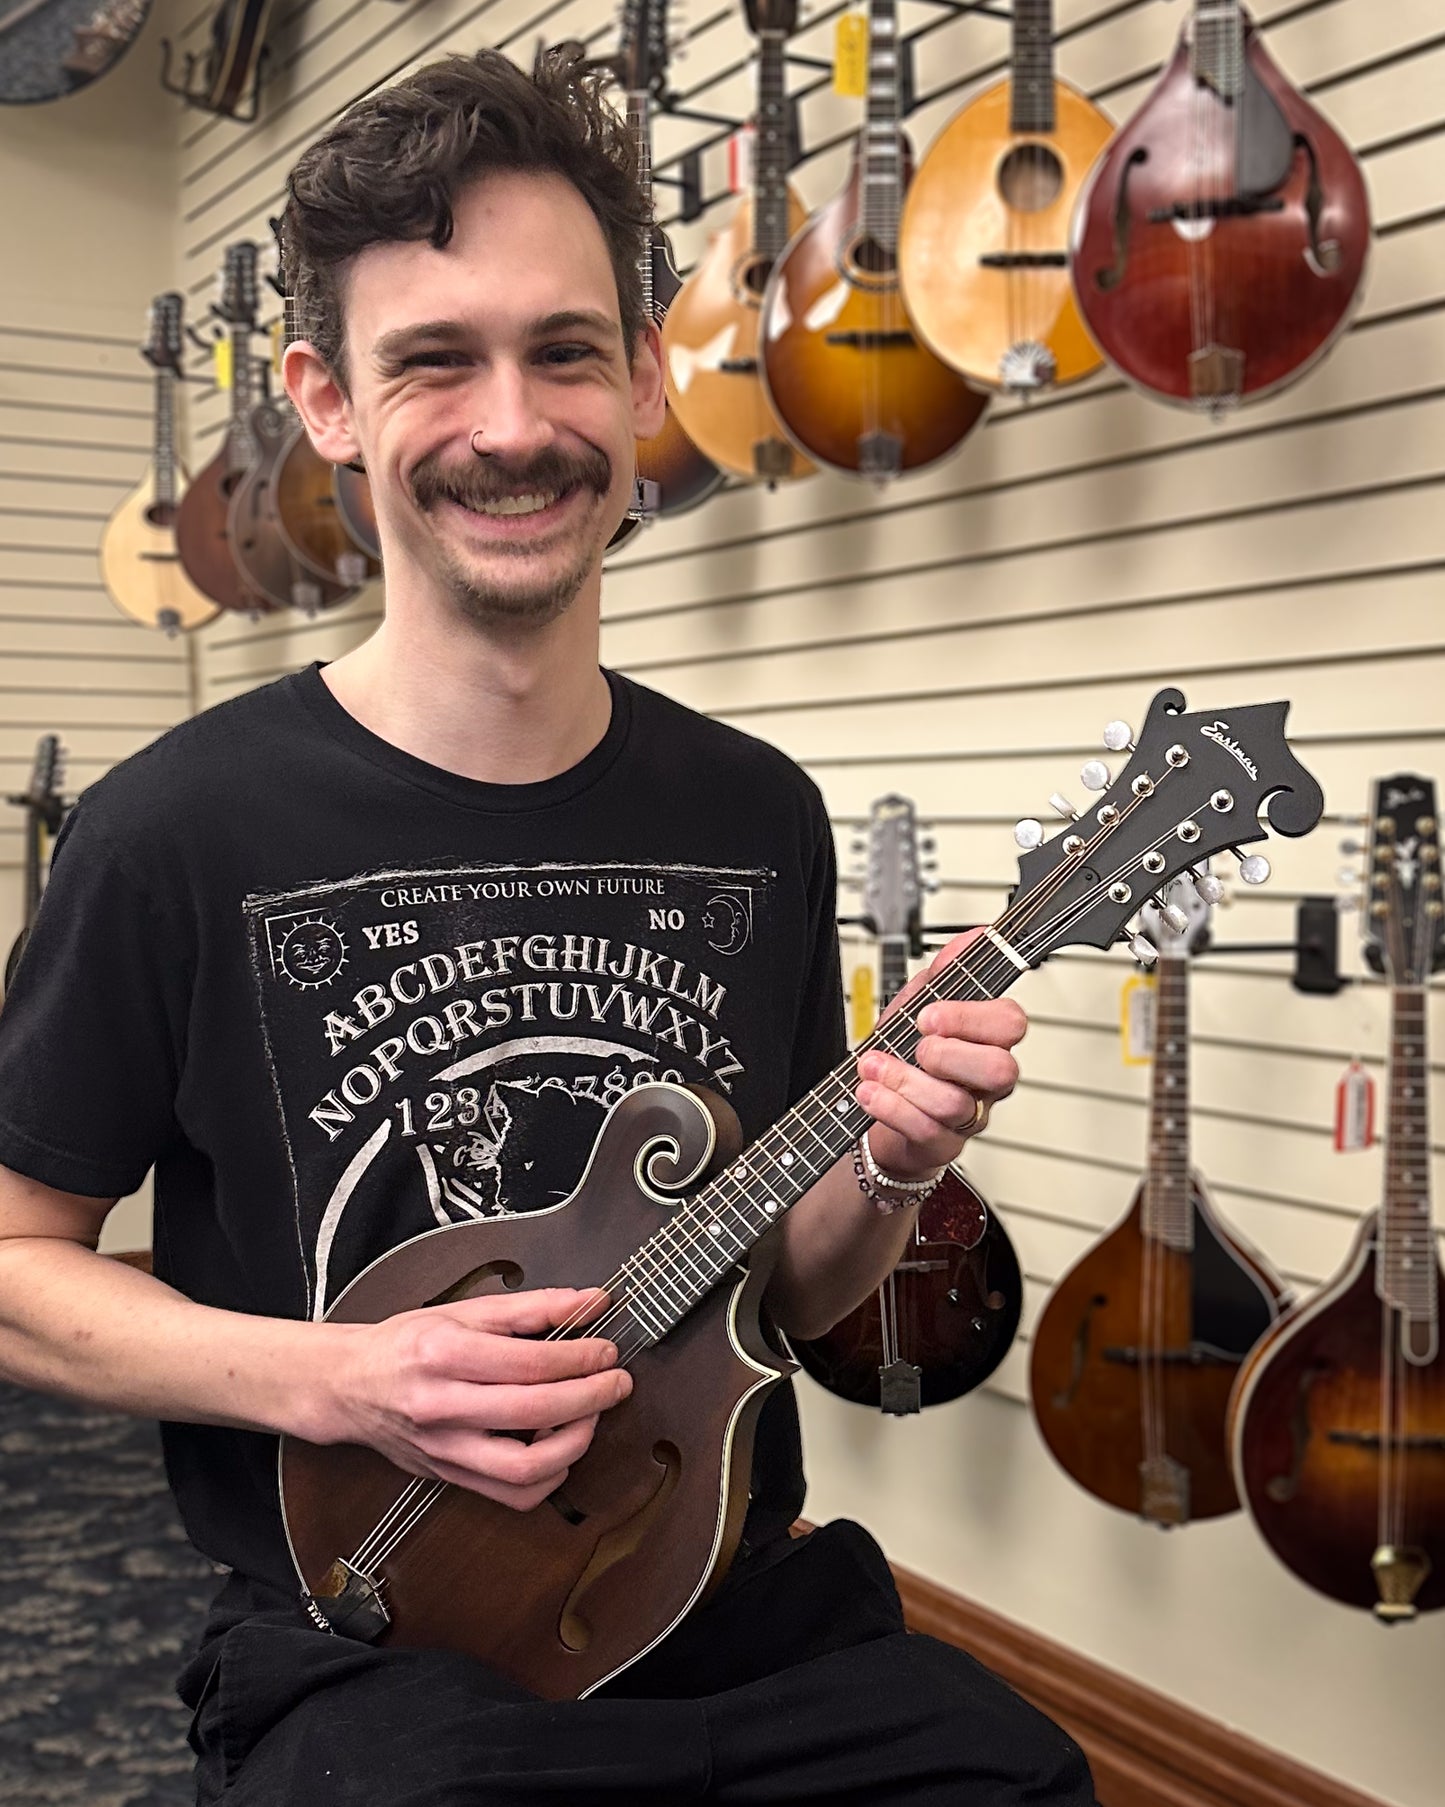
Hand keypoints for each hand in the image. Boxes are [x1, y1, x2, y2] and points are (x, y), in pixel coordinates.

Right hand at [323, 1287, 631, 1510]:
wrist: (350, 1386)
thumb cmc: (407, 1344)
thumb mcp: (465, 1310)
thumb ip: (532, 1307)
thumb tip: (590, 1302)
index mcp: (444, 1353)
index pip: (528, 1361)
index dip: (580, 1357)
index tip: (608, 1350)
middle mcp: (442, 1405)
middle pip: (533, 1412)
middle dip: (590, 1397)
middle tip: (617, 1383)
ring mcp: (445, 1448)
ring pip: (524, 1468)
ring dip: (575, 1444)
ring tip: (590, 1417)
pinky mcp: (450, 1476)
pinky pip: (512, 1494)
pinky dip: (549, 1476)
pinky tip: (559, 1448)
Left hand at [856, 929, 1025, 1181]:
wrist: (881, 1107)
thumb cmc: (908, 1053)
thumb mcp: (920, 1002)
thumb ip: (946, 971)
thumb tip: (974, 936)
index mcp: (988, 1039)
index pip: (1010, 1023)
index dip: (971, 1018)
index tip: (930, 1014)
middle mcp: (986, 1080)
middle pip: (1002, 1070)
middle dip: (950, 1054)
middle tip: (916, 1045)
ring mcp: (968, 1115)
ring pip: (956, 1103)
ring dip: (905, 1080)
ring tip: (873, 1066)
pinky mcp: (943, 1143)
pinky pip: (927, 1130)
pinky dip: (891, 1107)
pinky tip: (869, 1091)